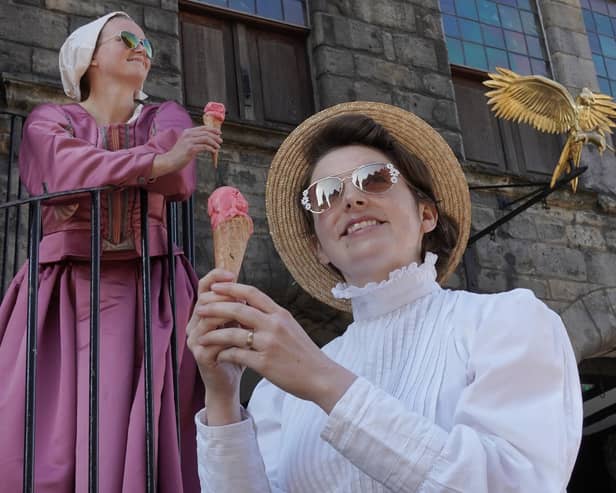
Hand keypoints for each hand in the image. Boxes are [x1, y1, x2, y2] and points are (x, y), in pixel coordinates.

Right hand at [152, 126, 221, 177]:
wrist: (170, 160)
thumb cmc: (179, 154)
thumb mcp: (186, 143)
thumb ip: (194, 139)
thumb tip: (207, 139)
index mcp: (187, 132)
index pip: (203, 128)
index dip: (212, 130)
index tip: (219, 133)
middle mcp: (188, 134)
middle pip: (206, 133)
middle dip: (215, 137)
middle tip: (220, 141)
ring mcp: (189, 141)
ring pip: (206, 139)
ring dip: (214, 143)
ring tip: (218, 147)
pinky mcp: (190, 149)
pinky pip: (204, 147)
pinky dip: (210, 149)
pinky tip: (213, 152)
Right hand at [187, 269, 243, 423]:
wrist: (230, 381)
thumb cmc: (236, 351)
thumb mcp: (239, 325)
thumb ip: (239, 308)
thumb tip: (245, 288)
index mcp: (203, 313)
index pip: (203, 287)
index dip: (215, 277)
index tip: (232, 274)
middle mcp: (194, 324)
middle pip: (204, 299)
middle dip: (225, 296)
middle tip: (243, 298)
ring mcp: (195, 340)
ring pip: (207, 317)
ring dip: (228, 313)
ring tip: (245, 313)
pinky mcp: (201, 355)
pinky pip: (212, 338)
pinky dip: (229, 333)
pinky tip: (242, 332)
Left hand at [194, 282, 356, 413]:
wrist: (320, 377)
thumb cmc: (304, 354)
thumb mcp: (291, 328)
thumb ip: (271, 318)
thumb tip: (251, 308)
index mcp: (280, 314)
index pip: (252, 293)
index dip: (231, 288)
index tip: (216, 287)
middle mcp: (274, 325)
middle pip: (238, 309)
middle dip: (215, 307)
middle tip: (200, 307)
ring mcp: (269, 344)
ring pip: (233, 334)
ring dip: (214, 334)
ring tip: (201, 335)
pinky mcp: (265, 363)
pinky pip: (237, 355)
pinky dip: (224, 355)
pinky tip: (217, 356)